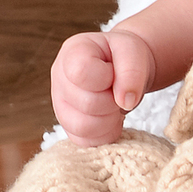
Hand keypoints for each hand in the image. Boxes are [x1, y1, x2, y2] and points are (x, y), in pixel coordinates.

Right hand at [50, 28, 154, 146]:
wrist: (123, 69)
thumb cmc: (124, 56)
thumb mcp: (132, 50)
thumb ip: (131, 70)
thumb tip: (125, 101)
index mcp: (72, 53)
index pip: (82, 72)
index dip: (107, 79)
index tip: (115, 74)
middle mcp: (59, 79)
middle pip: (86, 103)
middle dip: (112, 100)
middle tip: (118, 91)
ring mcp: (60, 105)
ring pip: (83, 127)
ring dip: (109, 120)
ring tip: (114, 105)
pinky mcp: (68, 126)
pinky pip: (85, 141)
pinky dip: (105, 133)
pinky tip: (111, 117)